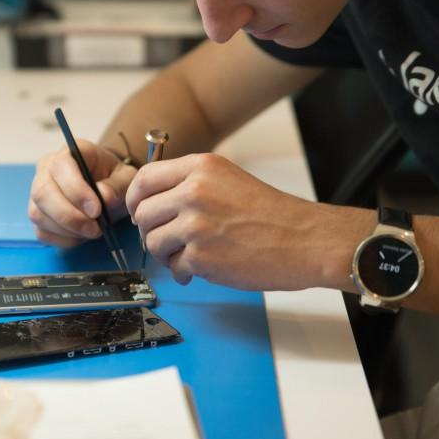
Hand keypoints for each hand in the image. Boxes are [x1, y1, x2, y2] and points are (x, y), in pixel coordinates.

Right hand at [28, 139, 137, 246]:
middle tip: (94, 228)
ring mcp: (38, 192)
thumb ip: (116, 185)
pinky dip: (63, 239)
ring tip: (92, 231)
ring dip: (67, 229)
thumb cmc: (114, 179)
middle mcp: (46, 169)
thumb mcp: (124, 178)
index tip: (96, 210)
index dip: (75, 190)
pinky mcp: (38, 214)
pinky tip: (81, 236)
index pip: (60, 166)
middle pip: (42, 193)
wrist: (108, 190)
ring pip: (38, 214)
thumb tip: (103, 197)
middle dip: (69, 216)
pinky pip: (42, 232)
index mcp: (69, 152)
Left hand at [126, 153, 362, 289]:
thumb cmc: (271, 214)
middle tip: (167, 240)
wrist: (304, 240)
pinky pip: (173, 266)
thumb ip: (190, 183)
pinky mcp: (200, 256)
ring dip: (166, 253)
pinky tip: (202, 268)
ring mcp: (195, 224)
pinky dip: (184, 271)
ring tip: (189, 254)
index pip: (144, 178)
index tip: (139, 211)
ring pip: (152, 241)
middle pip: (142, 213)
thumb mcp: (227, 179)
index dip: (135, 199)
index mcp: (200, 168)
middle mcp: (194, 191)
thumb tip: (151, 200)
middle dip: (150, 231)